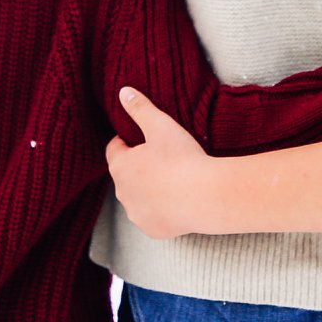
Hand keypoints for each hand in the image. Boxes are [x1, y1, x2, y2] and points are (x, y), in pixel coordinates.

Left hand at [104, 88, 227, 240]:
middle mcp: (122, 193)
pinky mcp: (153, 230)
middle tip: (161, 157)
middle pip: (125, 174)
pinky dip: (160, 210)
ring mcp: (136, 214)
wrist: (206, 197)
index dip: (127, 140)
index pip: (115, 148)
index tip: (142, 138)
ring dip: (148, 189)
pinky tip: (176, 201)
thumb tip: (123, 91)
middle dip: (138, 165)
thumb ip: (140, 108)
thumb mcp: (160, 126)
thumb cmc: (182, 158)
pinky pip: (152, 217)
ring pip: (138, 197)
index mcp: (120, 166)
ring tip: (171, 179)